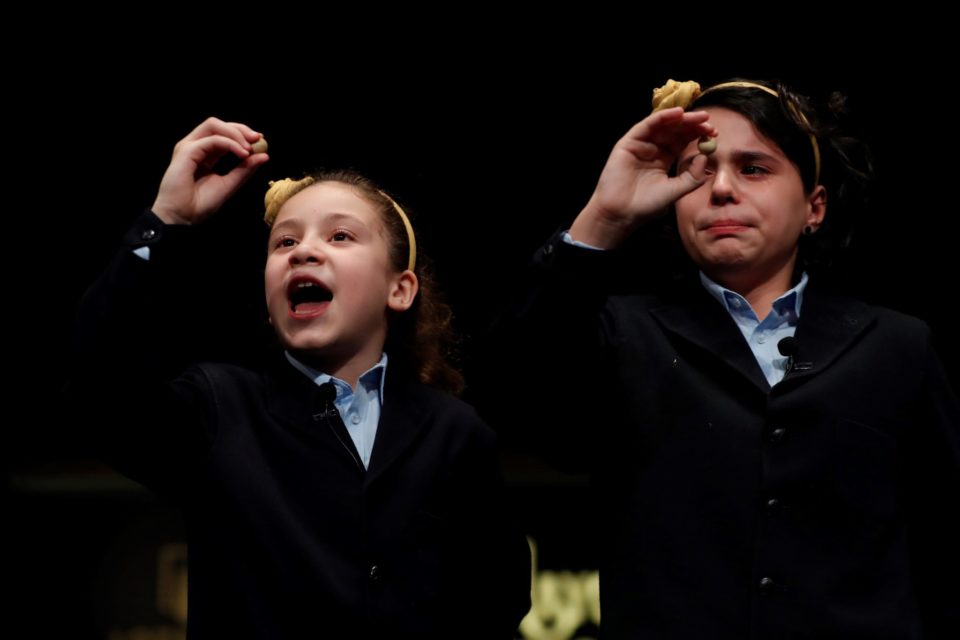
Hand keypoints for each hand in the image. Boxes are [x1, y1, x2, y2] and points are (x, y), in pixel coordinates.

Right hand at [151, 118, 268, 224]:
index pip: (223, 134)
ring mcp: (189, 147)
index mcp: (204, 154)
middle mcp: (195, 147)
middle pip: (218, 125)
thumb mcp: (229, 184)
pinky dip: (230, 144)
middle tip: (258, 138)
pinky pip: (212, 140)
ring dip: (235, 133)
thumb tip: (264, 155)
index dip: (242, 133)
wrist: (182, 217)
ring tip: (249, 148)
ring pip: (213, 125)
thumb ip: (245, 169)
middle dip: (241, 128)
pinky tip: (242, 154)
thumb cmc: (200, 204)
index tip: (260, 140)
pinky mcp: (186, 152)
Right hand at [569, 107, 714, 247]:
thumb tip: (704, 156)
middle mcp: (652, 149)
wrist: (621, 214)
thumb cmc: (645, 205)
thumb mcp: (676, 191)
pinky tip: (677, 114)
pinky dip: (661, 117)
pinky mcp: (628, 143)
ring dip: (681, 118)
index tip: (713, 133)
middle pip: (674, 130)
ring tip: (698, 117)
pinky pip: (646, 126)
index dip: (697, 134)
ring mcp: (640, 145)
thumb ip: (692, 177)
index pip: (682, 141)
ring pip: (662, 125)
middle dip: (692, 124)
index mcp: (663, 159)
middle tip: (708, 121)